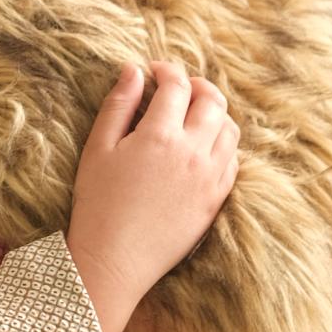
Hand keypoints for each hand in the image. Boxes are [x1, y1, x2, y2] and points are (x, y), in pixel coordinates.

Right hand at [65, 62, 239, 331]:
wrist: (115, 260)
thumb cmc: (98, 203)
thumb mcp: (98, 148)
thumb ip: (118, 105)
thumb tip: (134, 70)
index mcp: (160, 135)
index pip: (176, 85)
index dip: (166, 70)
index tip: (154, 70)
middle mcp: (193, 152)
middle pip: (213, 101)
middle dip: (197, 85)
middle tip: (180, 87)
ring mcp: (210, 177)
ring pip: (230, 129)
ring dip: (215, 113)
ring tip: (194, 114)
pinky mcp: (216, 200)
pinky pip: (233, 160)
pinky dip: (223, 144)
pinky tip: (203, 146)